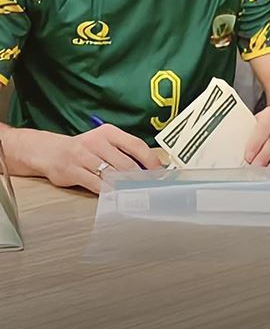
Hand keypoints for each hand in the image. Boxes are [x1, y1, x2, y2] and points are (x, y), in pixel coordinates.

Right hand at [24, 123, 160, 193]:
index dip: (151, 161)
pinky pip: (96, 184)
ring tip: (138, 194)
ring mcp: (83, 156)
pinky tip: (118, 196)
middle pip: (126, 163)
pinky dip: (109, 192)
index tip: (160, 173)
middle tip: (151, 188)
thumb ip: (124, 152)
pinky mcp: (72, 171)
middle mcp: (96, 142)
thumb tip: (150, 168)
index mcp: (108, 132)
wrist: (50, 151)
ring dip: (127, 186)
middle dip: (141, 178)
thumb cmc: (84, 149)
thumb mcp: (104, 143)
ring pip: (112, 175)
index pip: (136, 145)